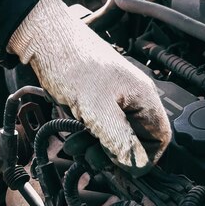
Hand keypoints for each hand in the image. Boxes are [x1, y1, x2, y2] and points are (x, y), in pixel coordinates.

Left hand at [8, 0, 171, 174]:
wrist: (44, 38)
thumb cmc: (72, 62)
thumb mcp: (97, 109)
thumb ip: (119, 139)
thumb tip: (134, 164)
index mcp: (143, 97)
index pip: (160, 138)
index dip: (145, 157)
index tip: (123, 166)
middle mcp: (133, 98)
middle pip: (136, 140)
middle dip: (115, 154)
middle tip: (94, 157)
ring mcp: (114, 99)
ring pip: (115, 136)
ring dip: (98, 147)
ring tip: (78, 144)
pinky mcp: (96, 100)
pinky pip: (100, 127)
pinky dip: (87, 135)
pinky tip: (73, 132)